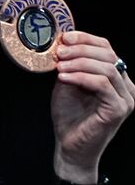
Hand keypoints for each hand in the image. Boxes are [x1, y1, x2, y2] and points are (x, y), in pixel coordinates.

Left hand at [51, 31, 133, 182]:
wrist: (70, 147)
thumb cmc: (69, 117)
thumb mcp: (67, 85)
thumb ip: (69, 66)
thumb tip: (61, 44)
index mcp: (115, 77)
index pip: (107, 49)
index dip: (86, 39)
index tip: (65, 37)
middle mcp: (126, 85)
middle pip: (109, 55)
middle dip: (81, 49)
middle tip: (59, 51)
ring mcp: (125, 98)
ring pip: (107, 68)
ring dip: (79, 63)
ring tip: (59, 65)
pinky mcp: (118, 109)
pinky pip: (102, 85)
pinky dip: (81, 77)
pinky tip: (63, 77)